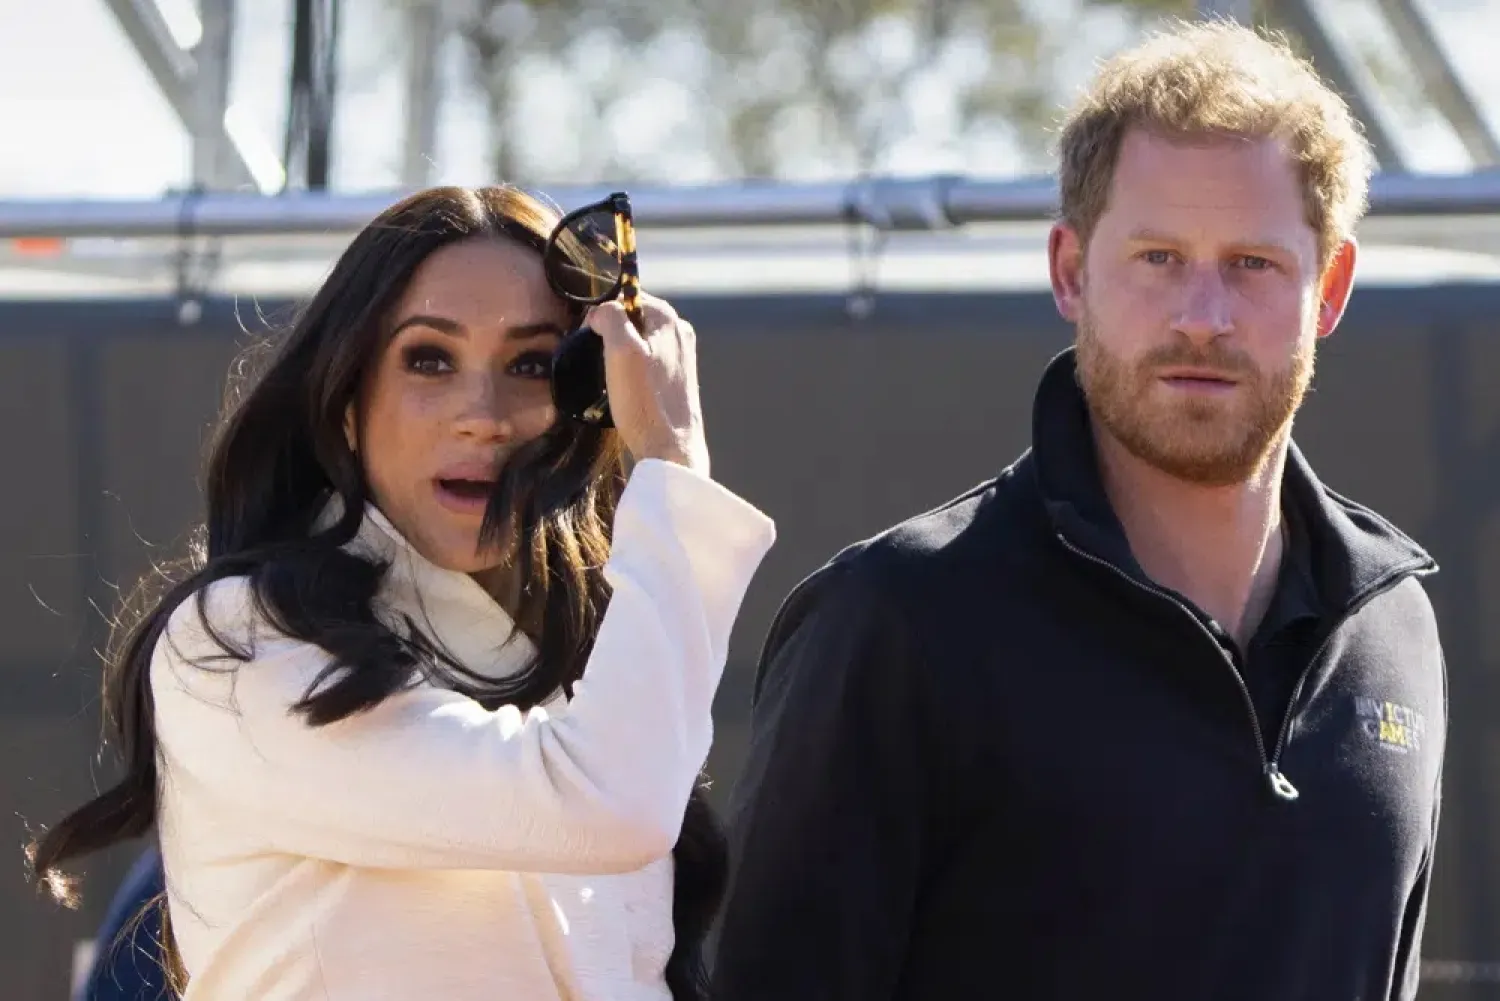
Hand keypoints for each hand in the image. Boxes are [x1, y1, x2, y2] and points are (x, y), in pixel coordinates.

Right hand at [585, 293, 709, 475]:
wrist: (670, 451)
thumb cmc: (644, 403)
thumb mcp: (620, 352)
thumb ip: (610, 318)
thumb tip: (600, 312)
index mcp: (668, 319)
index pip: (625, 297)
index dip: (603, 315)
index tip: (593, 341)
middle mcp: (680, 332)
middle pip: (632, 319)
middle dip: (612, 337)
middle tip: (603, 365)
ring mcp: (682, 356)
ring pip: (637, 342)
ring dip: (620, 357)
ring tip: (616, 381)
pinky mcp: (678, 379)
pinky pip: (647, 362)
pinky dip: (632, 372)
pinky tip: (629, 393)